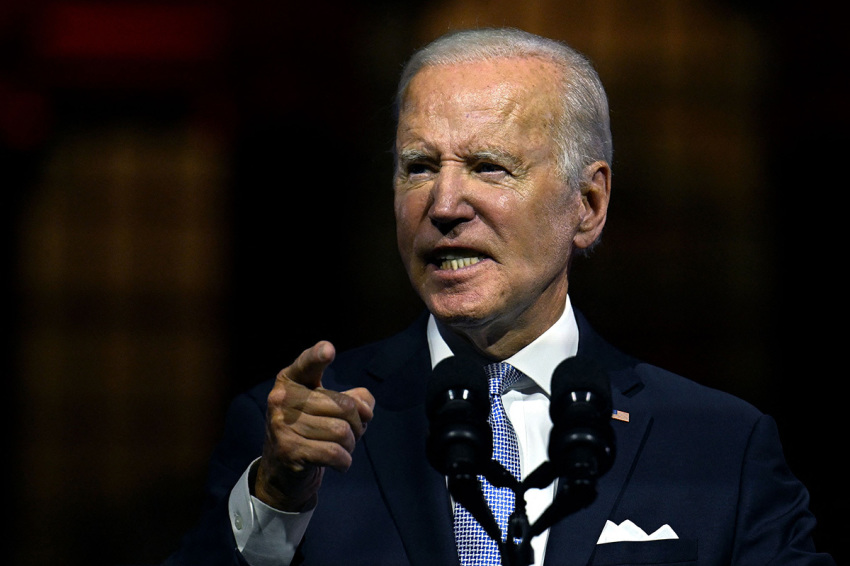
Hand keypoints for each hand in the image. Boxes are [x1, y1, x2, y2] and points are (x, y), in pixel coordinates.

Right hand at [254, 341, 374, 510]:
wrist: (282, 470)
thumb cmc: (312, 430)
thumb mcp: (328, 407)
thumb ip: (353, 398)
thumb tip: (365, 408)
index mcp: (290, 380)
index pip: (307, 364)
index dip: (318, 356)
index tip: (329, 350)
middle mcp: (281, 399)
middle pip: (344, 406)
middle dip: (358, 424)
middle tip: (353, 432)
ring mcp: (281, 425)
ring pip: (341, 432)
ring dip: (351, 444)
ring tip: (343, 447)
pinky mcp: (289, 451)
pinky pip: (335, 453)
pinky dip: (345, 461)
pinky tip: (339, 462)